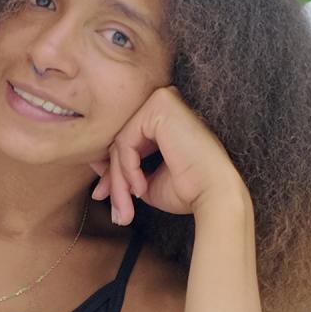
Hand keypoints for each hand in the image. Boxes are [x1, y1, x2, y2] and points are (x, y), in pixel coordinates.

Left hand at [87, 85, 245, 224]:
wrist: (215, 195)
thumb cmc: (189, 190)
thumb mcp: (146, 179)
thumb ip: (124, 169)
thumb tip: (95, 166)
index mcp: (164, 117)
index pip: (127, 140)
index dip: (113, 170)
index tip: (105, 196)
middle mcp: (163, 102)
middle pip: (121, 141)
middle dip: (114, 179)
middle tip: (116, 211)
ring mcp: (162, 100)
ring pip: (120, 143)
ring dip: (119, 181)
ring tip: (126, 209)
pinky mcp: (159, 106)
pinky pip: (126, 141)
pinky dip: (128, 170)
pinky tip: (140, 188)